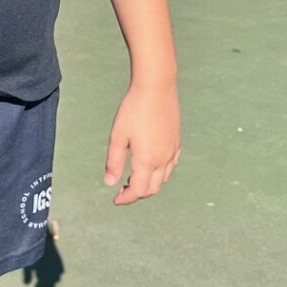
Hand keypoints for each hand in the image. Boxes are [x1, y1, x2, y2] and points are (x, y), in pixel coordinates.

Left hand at [104, 81, 180, 205]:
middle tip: (122, 189)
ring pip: (164, 179)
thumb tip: (110, 183)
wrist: (156, 88)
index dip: (126, 198)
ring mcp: (172, 151)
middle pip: (152, 188)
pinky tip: (151, 165)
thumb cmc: (133, 110)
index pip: (138, 190)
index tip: (115, 199)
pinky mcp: (177, 142)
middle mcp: (163, 159)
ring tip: (134, 177)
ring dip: (149, 183)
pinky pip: (171, 166)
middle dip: (137, 193)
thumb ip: (113, 162)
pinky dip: (161, 173)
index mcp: (146, 160)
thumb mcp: (118, 136)